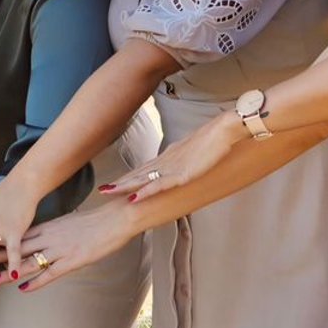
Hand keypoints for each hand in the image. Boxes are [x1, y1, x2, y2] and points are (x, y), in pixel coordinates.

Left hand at [15, 199, 142, 292]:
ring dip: (9, 272)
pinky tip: (23, 289)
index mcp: (47, 227)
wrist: (115, 218)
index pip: (16, 236)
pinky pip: (51, 272)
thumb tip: (38, 237)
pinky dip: (36, 281)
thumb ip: (51, 231)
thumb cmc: (94, 222)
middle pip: (16, 248)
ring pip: (28, 262)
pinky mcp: (73, 260)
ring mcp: (60, 249)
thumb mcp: (66, 223)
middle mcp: (49, 237)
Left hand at [97, 110, 243, 203]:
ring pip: (142, 179)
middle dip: (120, 182)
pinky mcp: (181, 174)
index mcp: (169, 156)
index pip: (144, 168)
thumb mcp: (195, 151)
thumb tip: (183, 163)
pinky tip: (134, 197)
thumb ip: (186, 158)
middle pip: (138, 173)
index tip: (116, 182)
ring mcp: (172, 167)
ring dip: (125, 186)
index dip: (129, 176)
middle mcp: (166, 161)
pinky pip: (158, 185)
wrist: (224, 129)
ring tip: (108, 192)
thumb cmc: (214, 138)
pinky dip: (145, 192)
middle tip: (103, 190)